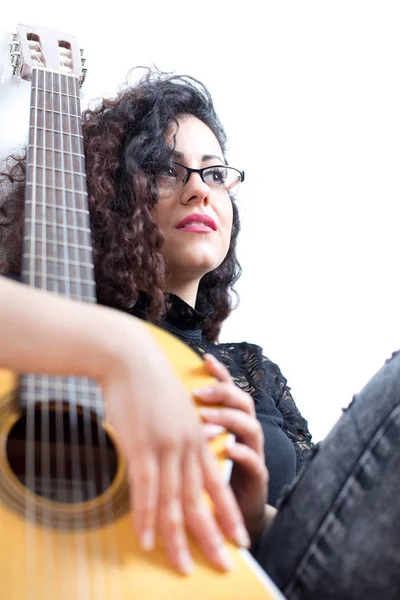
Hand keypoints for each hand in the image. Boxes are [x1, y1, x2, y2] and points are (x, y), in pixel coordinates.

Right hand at [100, 326, 249, 573]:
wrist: (132, 358)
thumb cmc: (149, 382)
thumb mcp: (175, 408)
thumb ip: (180, 435)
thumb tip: (175, 457)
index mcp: (197, 437)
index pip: (218, 484)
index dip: (228, 514)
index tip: (239, 538)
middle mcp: (187, 447)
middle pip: (201, 501)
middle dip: (213, 537)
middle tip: (223, 565)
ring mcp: (165, 448)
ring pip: (175, 503)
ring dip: (178, 540)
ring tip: (184, 567)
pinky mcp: (141, 447)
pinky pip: (146, 491)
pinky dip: (146, 519)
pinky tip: (148, 541)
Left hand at [194, 354, 269, 542]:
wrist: (237, 512)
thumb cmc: (210, 472)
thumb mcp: (196, 443)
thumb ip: (186, 422)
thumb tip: (161, 396)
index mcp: (232, 420)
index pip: (228, 390)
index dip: (220, 374)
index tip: (206, 359)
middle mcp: (246, 432)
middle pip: (243, 402)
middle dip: (223, 394)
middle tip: (199, 393)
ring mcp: (254, 452)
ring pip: (250, 426)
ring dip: (228, 420)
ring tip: (206, 418)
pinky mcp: (257, 477)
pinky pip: (254, 460)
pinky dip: (241, 453)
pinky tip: (228, 450)